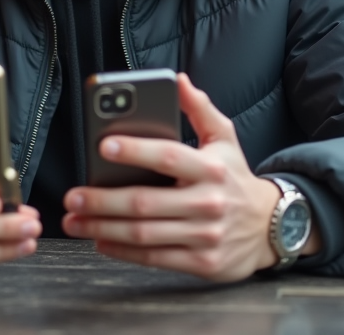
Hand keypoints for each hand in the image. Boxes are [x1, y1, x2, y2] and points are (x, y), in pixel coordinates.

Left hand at [62, 73, 318, 281]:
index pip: (168, 156)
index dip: (135, 150)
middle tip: (72, 195)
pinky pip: (155, 257)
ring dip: (103, 227)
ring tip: (75, 219)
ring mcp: (205, 236)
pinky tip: (101, 240)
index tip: (103, 145)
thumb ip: (199, 109)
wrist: (270, 227)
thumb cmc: (235, 178)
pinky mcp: (202, 263)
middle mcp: (208, 202)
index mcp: (211, 168)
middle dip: (102, 200)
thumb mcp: (224, 139)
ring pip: (144, 233)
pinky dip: (123, 250)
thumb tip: (178, 80)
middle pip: (145, 202)